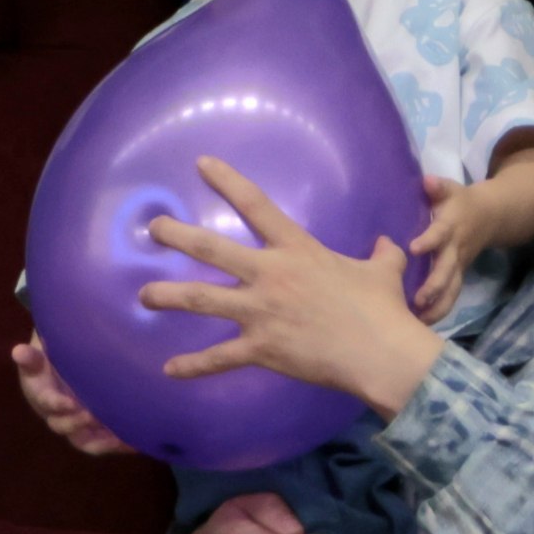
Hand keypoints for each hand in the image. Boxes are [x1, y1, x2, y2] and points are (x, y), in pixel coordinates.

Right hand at [11, 333, 136, 455]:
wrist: (63, 367)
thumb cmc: (50, 358)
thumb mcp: (39, 354)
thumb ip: (32, 357)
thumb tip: (18, 352)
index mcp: (42, 397)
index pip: (47, 403)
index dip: (57, 405)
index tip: (70, 403)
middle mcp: (58, 416)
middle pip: (64, 427)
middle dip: (78, 424)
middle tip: (93, 416)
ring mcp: (76, 425)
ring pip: (86, 441)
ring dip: (102, 442)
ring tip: (119, 439)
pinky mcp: (94, 430)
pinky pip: (106, 441)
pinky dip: (119, 444)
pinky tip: (136, 442)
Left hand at [142, 157, 445, 415]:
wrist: (380, 353)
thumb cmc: (383, 310)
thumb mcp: (385, 272)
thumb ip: (382, 255)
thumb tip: (389, 244)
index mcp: (297, 250)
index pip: (256, 206)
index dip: (227, 181)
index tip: (201, 163)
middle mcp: (270, 275)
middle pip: (211, 249)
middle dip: (177, 236)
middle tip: (154, 229)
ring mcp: (260, 312)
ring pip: (201, 300)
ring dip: (168, 296)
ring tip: (144, 296)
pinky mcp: (261, 348)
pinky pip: (219, 358)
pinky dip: (193, 366)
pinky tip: (170, 370)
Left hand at [407, 175, 492, 323]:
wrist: (491, 216)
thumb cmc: (461, 202)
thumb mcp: (451, 189)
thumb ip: (438, 187)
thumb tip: (427, 181)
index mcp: (451, 226)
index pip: (439, 234)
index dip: (428, 240)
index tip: (413, 248)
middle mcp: (456, 249)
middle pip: (447, 271)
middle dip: (434, 286)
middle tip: (418, 300)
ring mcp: (458, 266)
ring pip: (451, 290)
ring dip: (437, 306)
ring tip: (420, 322)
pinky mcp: (459, 277)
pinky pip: (451, 297)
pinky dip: (440, 311)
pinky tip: (423, 325)